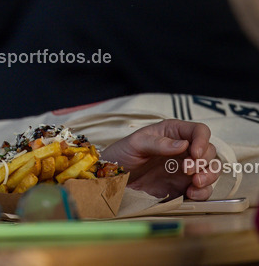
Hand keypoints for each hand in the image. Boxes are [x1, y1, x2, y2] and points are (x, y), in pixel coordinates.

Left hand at [101, 120, 218, 200]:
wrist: (112, 179)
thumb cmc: (122, 154)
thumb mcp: (135, 144)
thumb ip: (158, 143)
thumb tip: (184, 145)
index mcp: (172, 133)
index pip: (199, 131)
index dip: (202, 141)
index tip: (194, 154)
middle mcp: (183, 150)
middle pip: (209, 151)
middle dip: (204, 161)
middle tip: (187, 170)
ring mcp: (185, 169)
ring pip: (211, 170)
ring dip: (209, 176)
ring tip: (195, 183)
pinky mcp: (184, 186)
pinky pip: (203, 189)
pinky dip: (203, 192)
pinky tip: (191, 194)